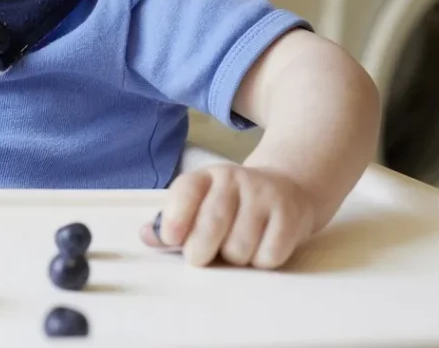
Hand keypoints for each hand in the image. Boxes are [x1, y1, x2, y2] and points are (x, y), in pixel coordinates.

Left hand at [141, 164, 316, 268]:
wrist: (288, 188)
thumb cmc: (233, 204)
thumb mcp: (201, 203)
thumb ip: (171, 221)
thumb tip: (147, 236)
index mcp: (207, 176)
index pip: (186, 191)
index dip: (174, 219)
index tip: (171, 239)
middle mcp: (235, 180)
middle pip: (212, 224)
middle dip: (199, 251)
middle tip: (200, 256)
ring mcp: (265, 196)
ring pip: (239, 247)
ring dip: (233, 258)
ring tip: (235, 246)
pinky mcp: (290, 216)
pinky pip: (268, 256)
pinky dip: (260, 262)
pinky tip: (259, 247)